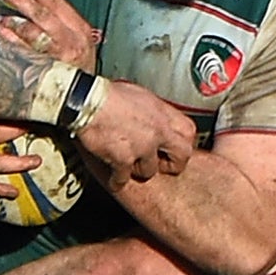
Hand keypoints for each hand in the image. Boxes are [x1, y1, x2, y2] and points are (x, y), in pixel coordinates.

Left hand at [0, 0, 98, 69]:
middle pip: (43, 15)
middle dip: (22, 0)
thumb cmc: (80, 67)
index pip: (58, 4)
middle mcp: (70, 42)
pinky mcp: (44, 70)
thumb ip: (63, 23)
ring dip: (11, 21)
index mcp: (80, 30)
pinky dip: (8, 40)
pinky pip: (22, 51)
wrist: (87, 97)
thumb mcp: (80, 42)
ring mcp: (57, 57)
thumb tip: (35, 1)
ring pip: (31, 33)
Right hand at [74, 81, 193, 184]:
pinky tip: (113, 177)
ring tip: (128, 164)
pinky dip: (116, 180)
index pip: (188, 131)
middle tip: (162, 165)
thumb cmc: (107, 94)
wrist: (87, 100)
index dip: (182, 142)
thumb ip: (151, 111)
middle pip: (182, 155)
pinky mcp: (123, 159)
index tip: (173, 147)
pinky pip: (123, 178)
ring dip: (138, 170)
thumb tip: (153, 118)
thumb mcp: (138, 95)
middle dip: (173, 164)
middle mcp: (157, 130)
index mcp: (161, 112)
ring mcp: (142, 146)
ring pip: (150, 170)